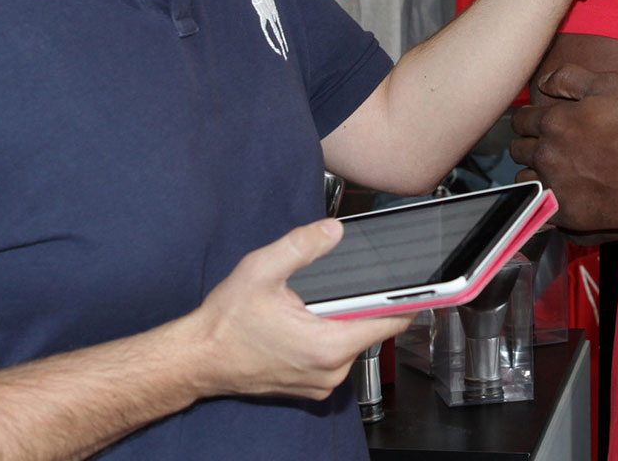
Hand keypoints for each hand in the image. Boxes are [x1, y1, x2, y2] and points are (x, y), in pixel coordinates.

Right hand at [186, 218, 410, 400]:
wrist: (198, 360)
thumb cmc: (225, 323)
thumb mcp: (261, 270)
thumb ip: (301, 247)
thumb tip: (333, 230)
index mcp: (328, 345)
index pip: (390, 321)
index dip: (406, 299)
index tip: (419, 282)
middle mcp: (331, 370)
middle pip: (371, 328)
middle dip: (361, 303)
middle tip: (332, 285)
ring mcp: (322, 382)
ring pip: (354, 341)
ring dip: (342, 320)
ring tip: (310, 305)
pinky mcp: (313, 387)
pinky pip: (336, 356)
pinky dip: (328, 337)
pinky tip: (303, 323)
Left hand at [510, 64, 617, 230]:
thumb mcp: (608, 83)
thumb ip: (568, 77)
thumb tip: (542, 81)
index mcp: (553, 121)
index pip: (520, 120)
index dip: (530, 120)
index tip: (540, 124)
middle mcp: (547, 154)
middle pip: (519, 150)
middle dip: (530, 145)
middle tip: (549, 147)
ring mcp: (556, 186)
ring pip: (524, 180)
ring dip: (534, 174)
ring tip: (552, 173)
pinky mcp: (568, 213)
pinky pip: (540, 209)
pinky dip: (545, 202)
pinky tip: (559, 197)